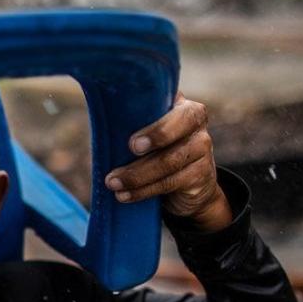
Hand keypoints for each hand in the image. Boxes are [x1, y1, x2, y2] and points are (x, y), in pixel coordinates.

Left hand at [104, 92, 231, 232]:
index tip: (133, 142)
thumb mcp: (147, 135)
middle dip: (154, 139)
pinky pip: (171, 183)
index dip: (157, 125)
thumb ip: (134, 124)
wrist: (189, 189)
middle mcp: (196, 126)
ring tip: (113, 183)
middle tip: (128, 151)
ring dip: (138, 175)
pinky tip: (125, 195)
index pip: (175, 106)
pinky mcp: (201, 177)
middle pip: (180, 127)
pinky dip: (144, 191)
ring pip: (171, 161)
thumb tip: (100, 124)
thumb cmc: (156, 153)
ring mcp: (202, 151)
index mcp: (183, 108)